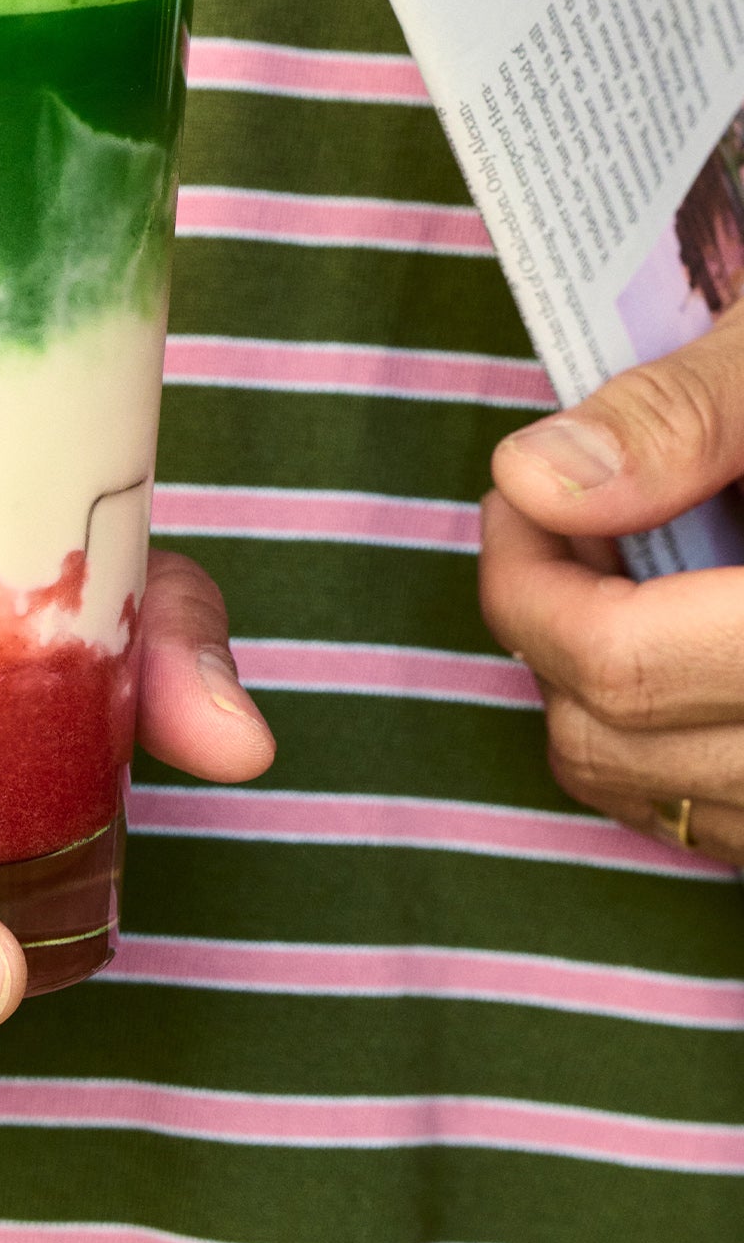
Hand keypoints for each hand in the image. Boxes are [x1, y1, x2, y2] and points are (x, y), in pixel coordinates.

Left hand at [480, 299, 743, 862]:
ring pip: (653, 799)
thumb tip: (537, 480)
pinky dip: (670, 747)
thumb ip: (689, 418)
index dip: (525, 579)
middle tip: (562, 520)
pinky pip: (727, 824)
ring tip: (629, 576)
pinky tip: (692, 644)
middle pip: (612, 741)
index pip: (620, 666)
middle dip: (547, 626)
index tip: (521, 497)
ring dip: (597, 693)